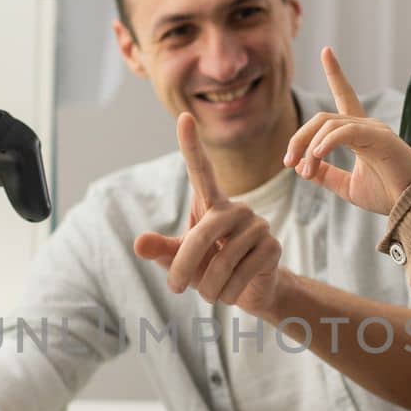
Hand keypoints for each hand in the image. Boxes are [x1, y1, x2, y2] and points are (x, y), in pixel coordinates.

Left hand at [133, 113, 283, 313]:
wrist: (249, 291)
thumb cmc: (210, 269)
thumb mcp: (181, 261)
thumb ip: (161, 251)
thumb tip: (138, 244)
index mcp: (212, 204)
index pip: (201, 171)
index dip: (191, 145)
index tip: (183, 117)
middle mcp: (236, 209)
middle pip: (200, 236)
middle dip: (183, 267)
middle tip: (174, 288)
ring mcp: (257, 226)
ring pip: (221, 262)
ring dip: (208, 287)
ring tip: (211, 292)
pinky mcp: (272, 246)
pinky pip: (240, 274)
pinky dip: (228, 292)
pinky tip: (230, 292)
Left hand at [283, 47, 410, 215]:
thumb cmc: (388, 195)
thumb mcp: (347, 186)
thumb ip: (326, 175)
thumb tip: (301, 167)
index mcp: (360, 133)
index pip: (345, 96)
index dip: (336, 73)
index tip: (326, 50)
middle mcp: (367, 125)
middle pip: (321, 119)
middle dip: (298, 138)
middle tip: (288, 163)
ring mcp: (374, 129)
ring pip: (328, 125)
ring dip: (309, 148)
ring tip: (305, 171)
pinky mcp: (380, 137)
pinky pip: (345, 132)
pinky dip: (326, 142)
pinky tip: (316, 156)